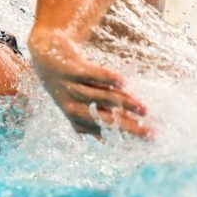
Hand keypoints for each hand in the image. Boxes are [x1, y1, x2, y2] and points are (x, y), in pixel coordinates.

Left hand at [27, 29, 151, 138]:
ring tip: (143, 108)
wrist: (45, 54)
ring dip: (123, 103)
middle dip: (128, 127)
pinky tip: (122, 82)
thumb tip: (110, 141)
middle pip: (104, 119)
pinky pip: (91, 75)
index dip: (127, 136)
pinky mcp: (70, 69)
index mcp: (76, 119)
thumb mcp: (77, 105)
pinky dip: (106, 78)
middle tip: (151, 133)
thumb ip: (94, 120)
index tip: (148, 141)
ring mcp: (70, 88)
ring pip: (100, 98)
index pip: (106, 131)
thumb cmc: (68, 83)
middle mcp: (72, 107)